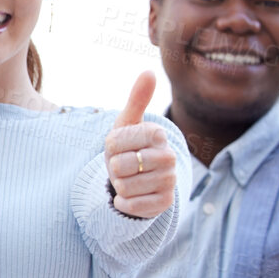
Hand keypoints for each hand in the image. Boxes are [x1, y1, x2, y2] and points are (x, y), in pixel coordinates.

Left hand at [104, 71, 174, 218]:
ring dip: (119, 186)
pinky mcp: (164, 203)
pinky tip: (131, 197)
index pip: (114, 142)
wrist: (139, 180)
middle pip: (119, 167)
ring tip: (130, 180)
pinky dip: (123, 203)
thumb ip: (136, 100)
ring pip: (124, 187)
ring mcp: (169, 181)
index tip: (120, 147)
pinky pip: (130, 205)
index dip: (110, 147)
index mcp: (157, 135)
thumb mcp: (127, 124)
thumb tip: (149, 72)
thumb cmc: (129, 149)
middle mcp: (168, 157)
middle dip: (114, 168)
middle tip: (125, 166)